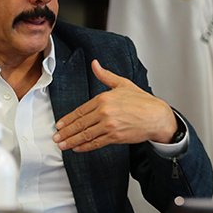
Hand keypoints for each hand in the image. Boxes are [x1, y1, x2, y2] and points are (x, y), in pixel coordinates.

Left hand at [53, 59, 176, 151]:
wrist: (157, 116)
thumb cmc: (142, 101)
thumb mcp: (122, 84)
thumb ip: (105, 75)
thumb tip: (95, 63)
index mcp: (104, 99)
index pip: (81, 111)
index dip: (68, 119)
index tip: (59, 125)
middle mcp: (104, 112)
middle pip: (80, 124)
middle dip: (66, 132)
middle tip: (56, 138)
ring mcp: (109, 126)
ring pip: (86, 135)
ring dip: (72, 141)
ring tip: (62, 145)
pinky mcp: (115, 137)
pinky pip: (96, 143)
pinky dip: (85, 147)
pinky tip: (77, 148)